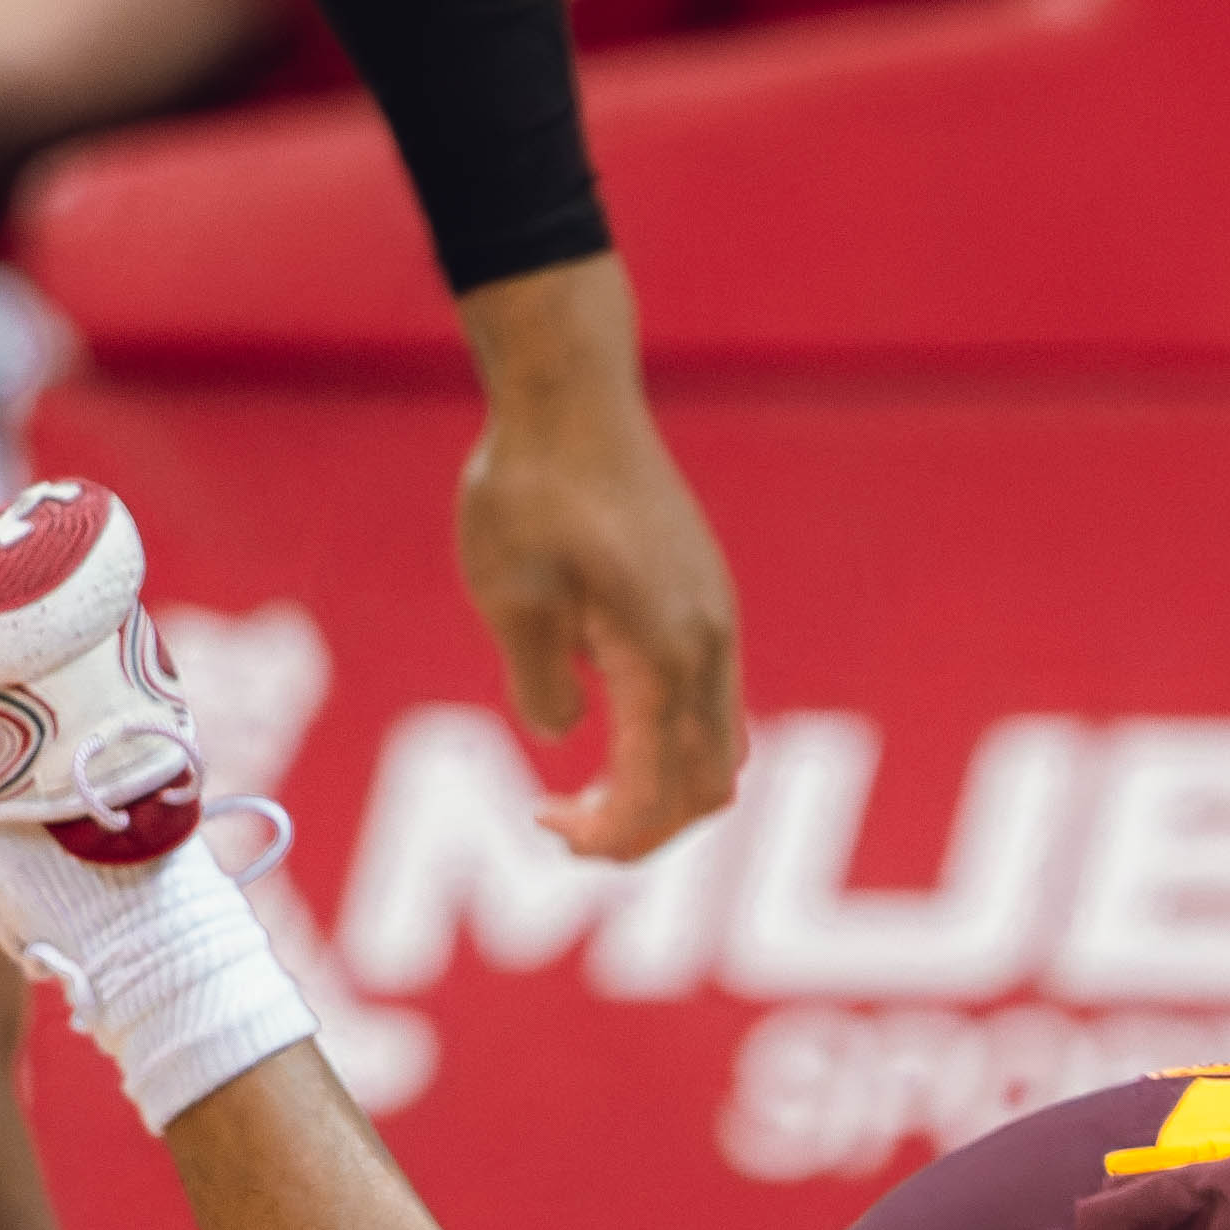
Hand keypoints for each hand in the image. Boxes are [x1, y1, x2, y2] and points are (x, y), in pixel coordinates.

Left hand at [451, 254, 743, 862]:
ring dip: (659, 788)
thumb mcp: (510, 597)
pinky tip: (607, 722)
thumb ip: (540, 685)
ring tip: (584, 788)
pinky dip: (669, 744)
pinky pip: (710, 705)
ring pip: (719, 750)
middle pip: (709, 789)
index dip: (608, 836)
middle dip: (644, 829)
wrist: (571, 394)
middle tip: (561, 824)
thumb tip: (564, 736)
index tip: (541, 821)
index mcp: (666, 653)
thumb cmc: (530, 488)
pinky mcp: (705, 603)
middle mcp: (710, 645)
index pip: (661, 792)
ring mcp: (716, 622)